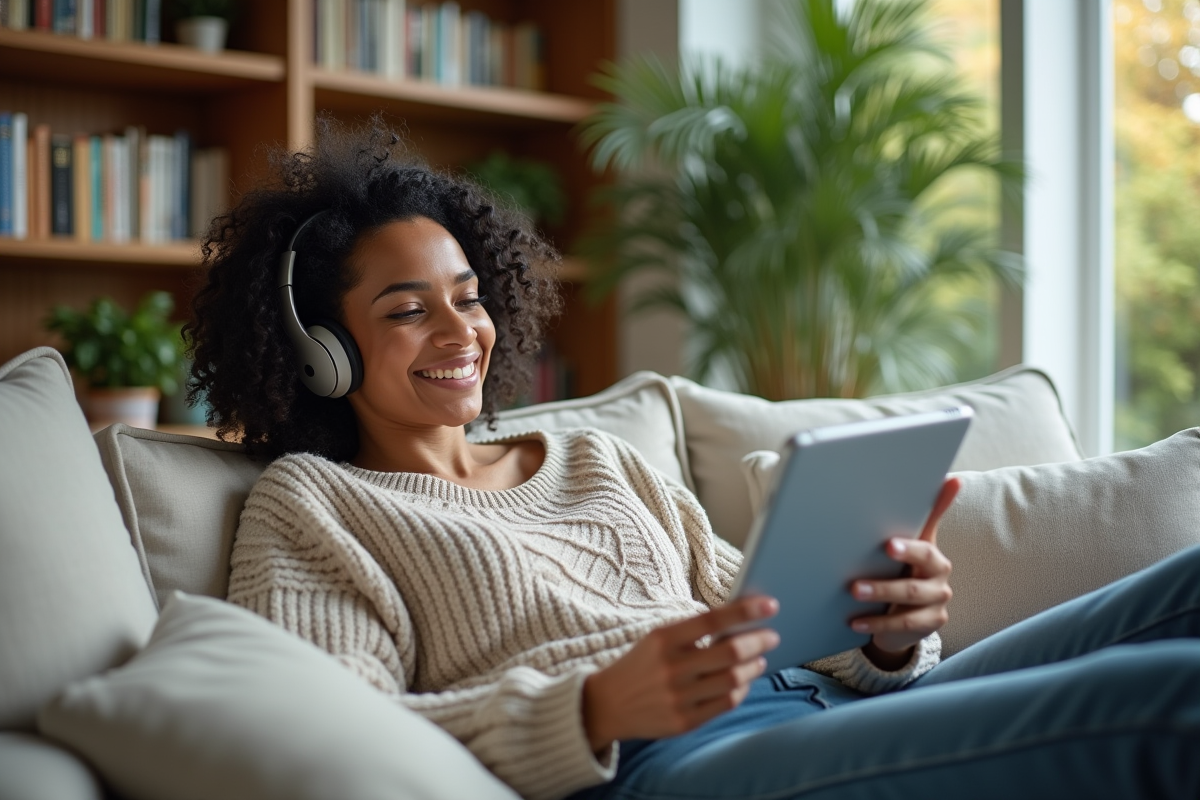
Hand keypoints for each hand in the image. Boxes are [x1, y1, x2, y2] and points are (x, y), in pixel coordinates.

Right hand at [581, 596, 779, 751]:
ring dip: (753, 667)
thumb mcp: (657, 639)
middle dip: (758, 641)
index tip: (771, 605)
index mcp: (663, 639)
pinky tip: (744, 681)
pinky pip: (726, 704)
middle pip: (730, 652)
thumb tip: (741, 620)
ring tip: (759, 659)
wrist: (607, 704)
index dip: (745, 611)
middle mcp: (671, 668)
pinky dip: (741, 690)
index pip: (712, 620)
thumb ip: (693, 632)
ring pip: (733, 679)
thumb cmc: (641, 665)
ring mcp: (678, 697)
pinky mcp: (684, 721)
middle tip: (772, 636)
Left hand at [851, 477, 959, 669]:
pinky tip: (855, 621)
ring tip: (853, 594)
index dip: (910, 548)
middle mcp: (939, 577)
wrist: (907, 612)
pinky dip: (877, 624)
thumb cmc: (905, 568)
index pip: (924, 547)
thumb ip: (927, 513)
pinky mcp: (930, 623)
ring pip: (908, 600)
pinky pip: (903, 625)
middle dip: (885, 580)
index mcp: (932, 554)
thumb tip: (951, 478)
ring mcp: (936, 602)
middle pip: (914, 579)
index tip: (888, 545)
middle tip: (855, 582)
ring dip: (879, 597)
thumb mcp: (911, 541)